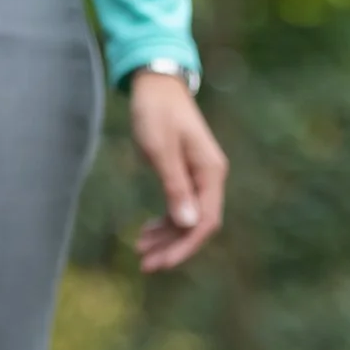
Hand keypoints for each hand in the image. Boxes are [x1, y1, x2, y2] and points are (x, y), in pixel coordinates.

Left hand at [129, 71, 227, 272]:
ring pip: (187, 219)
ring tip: (139, 250)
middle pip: (197, 225)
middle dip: (173, 247)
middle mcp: (210, 179)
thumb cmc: (156, 112)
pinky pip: (180, 207)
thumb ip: (175, 187)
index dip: (185, 246)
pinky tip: (146, 232)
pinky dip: (164, 222)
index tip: (161, 262)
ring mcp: (199, 178)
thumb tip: (189, 224)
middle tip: (144, 264)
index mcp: (210, 173)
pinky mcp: (186, 175)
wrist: (156, 84)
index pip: (205, 221)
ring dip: (166, 237)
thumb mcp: (161, 149)